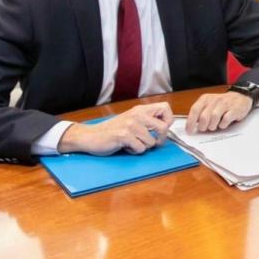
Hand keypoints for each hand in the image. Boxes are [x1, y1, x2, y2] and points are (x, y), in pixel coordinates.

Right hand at [58, 102, 173, 155]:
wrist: (90, 136)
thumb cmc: (112, 130)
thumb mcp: (132, 120)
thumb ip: (147, 121)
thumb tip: (166, 127)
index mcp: (140, 109)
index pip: (166, 107)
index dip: (168, 120)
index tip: (161, 130)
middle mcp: (137, 114)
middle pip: (164, 127)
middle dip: (160, 140)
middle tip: (149, 143)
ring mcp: (130, 124)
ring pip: (151, 142)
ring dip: (142, 147)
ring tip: (130, 143)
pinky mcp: (124, 135)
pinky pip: (140, 149)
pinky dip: (134, 151)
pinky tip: (124, 146)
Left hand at [186, 92, 253, 133]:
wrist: (241, 97)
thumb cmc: (222, 104)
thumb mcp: (209, 104)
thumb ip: (200, 113)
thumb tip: (191, 125)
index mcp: (205, 99)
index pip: (195, 110)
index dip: (190, 122)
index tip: (189, 131)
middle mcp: (214, 100)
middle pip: (204, 116)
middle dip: (203, 126)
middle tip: (204, 128)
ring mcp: (225, 104)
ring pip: (214, 118)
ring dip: (212, 126)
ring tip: (214, 127)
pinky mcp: (234, 110)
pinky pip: (226, 119)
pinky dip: (223, 125)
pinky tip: (223, 124)